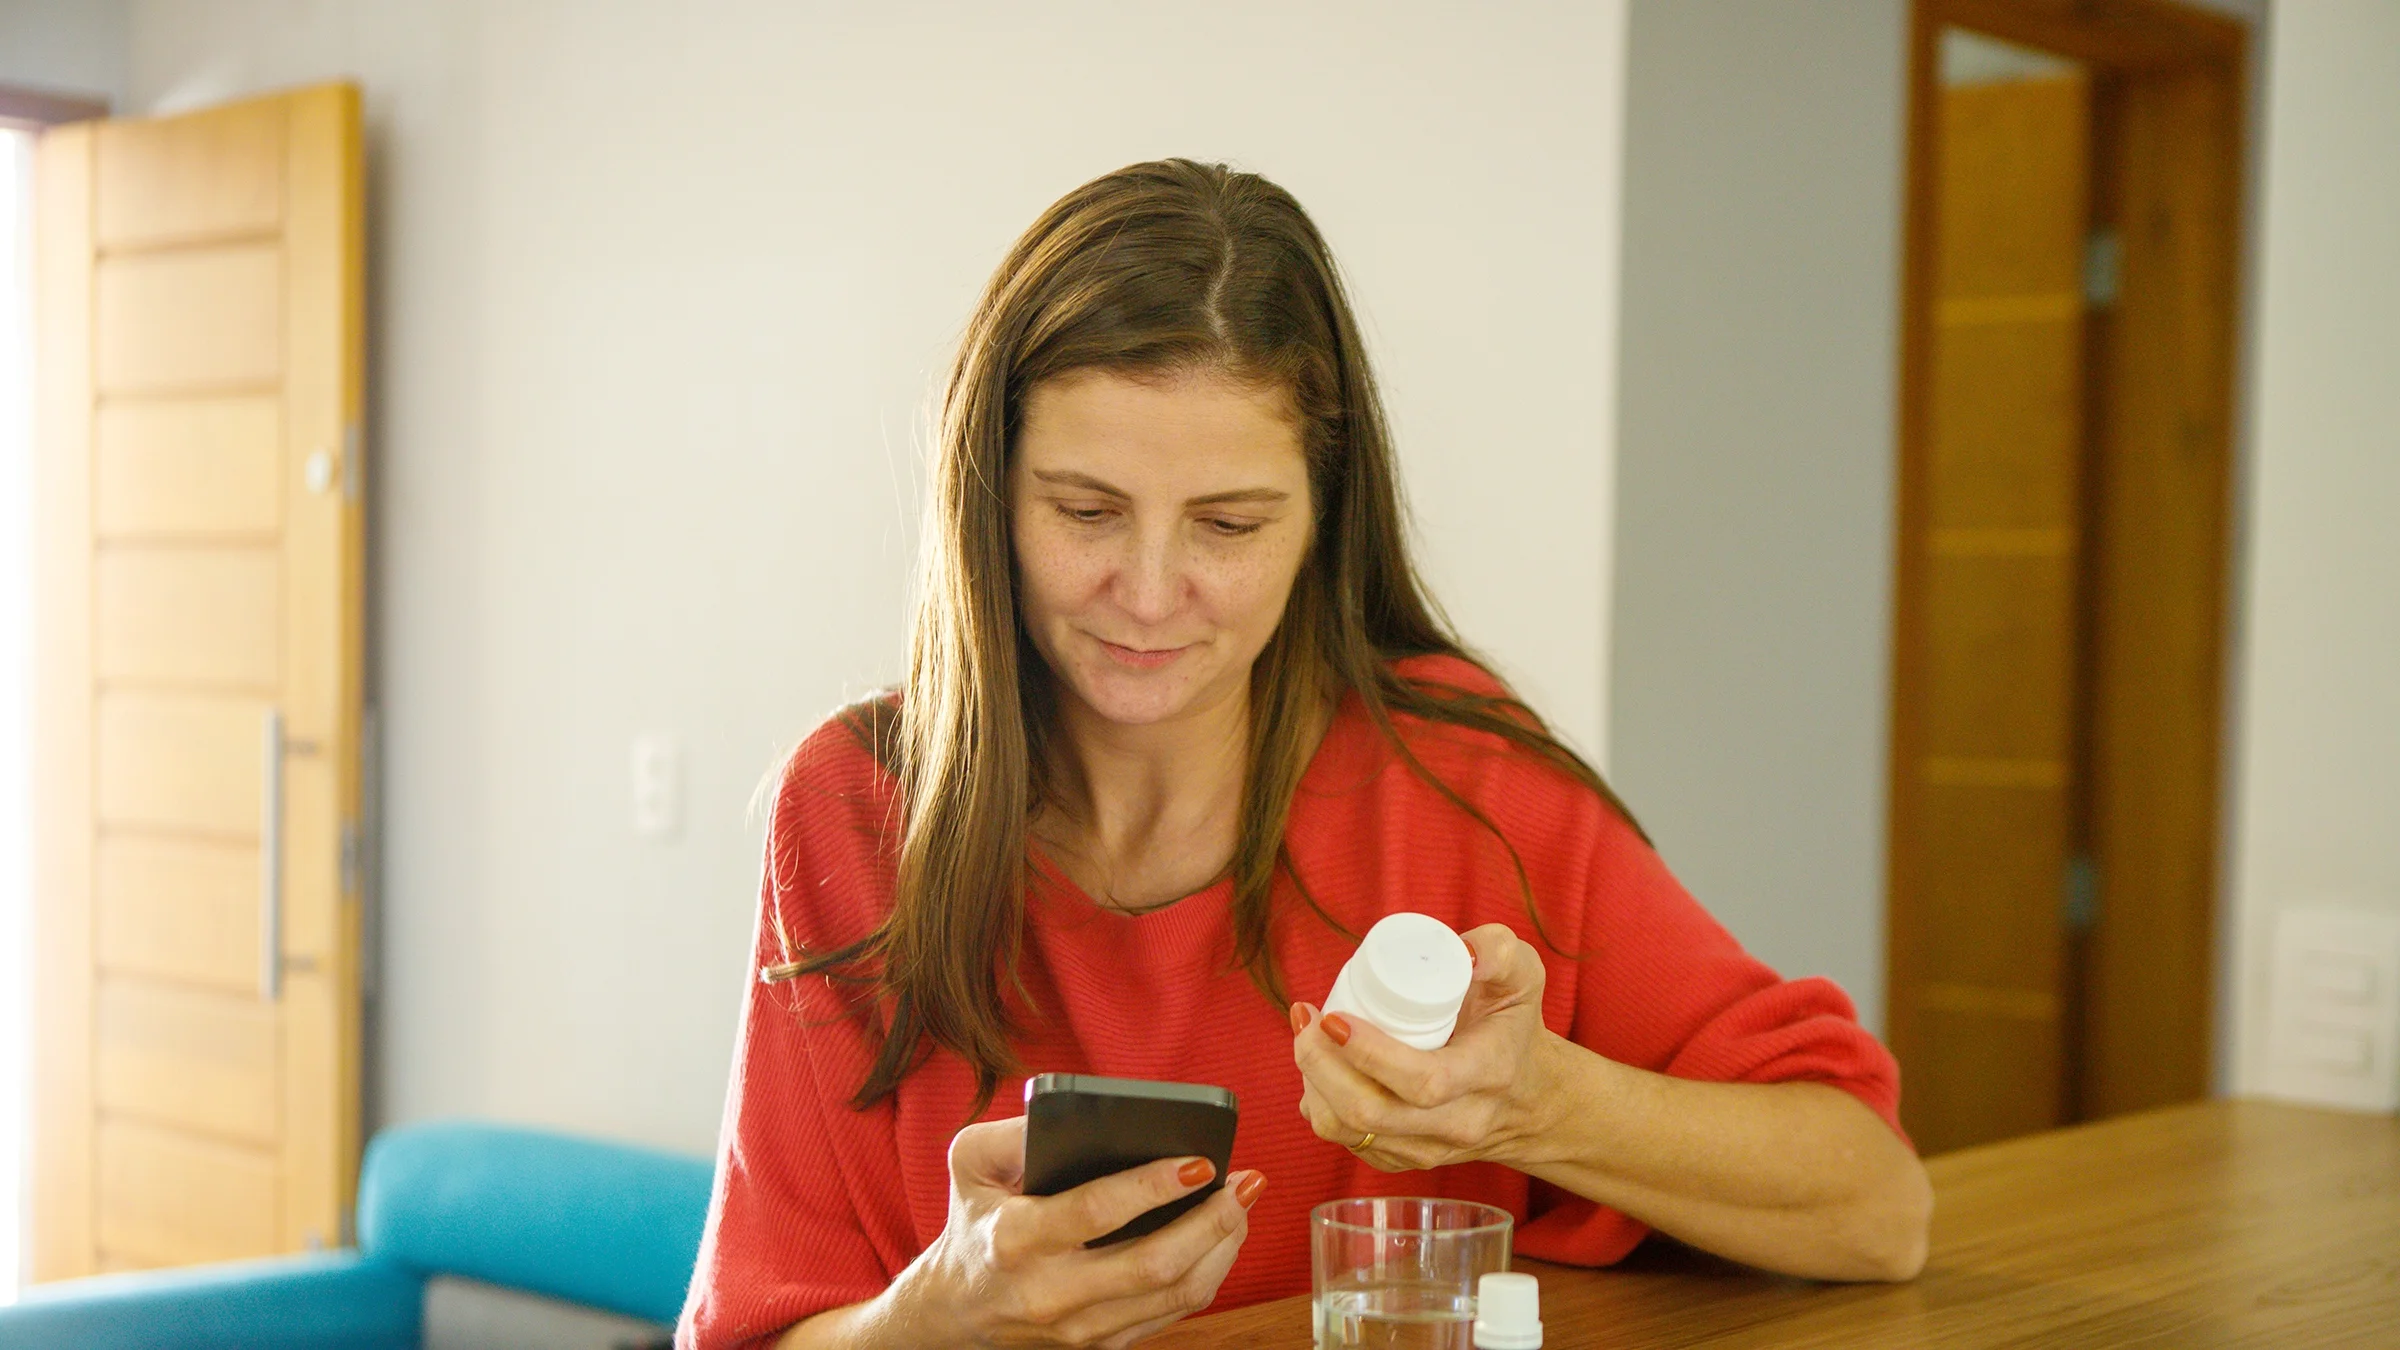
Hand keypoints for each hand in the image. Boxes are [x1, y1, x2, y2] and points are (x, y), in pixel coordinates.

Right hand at [891, 1115, 1264, 1347]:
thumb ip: (1015, 1131)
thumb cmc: (975, 1221)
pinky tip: (1223, 1236)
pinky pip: (1172, 1313)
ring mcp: (1078, 1329)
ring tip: (1243, 1203)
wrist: (955, 1312)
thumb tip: (1083, 1115)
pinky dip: (1208, 1273)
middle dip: (1212, 1220)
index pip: (1095, 1212)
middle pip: (1153, 1264)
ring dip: (1222, 1246)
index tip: (1200, 1161)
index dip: (1153, 1186)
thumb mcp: (970, 1162)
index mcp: (1013, 1240)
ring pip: (1174, 1295)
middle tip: (1245, 1181)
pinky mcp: (1101, 1347)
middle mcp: (1049, 1292)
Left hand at [1291, 923, 1561, 1171]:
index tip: (1334, 1017)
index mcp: (1487, 1075)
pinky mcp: (1403, 1160)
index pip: (1423, 1081)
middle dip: (1321, 1065)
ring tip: (1306, 1036)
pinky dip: (1320, 1103)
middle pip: (1372, 1112)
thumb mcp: (1523, 978)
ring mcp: (1428, 1148)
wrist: (1528, 1099)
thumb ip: (1498, 950)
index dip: (1369, 1053)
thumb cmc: (1514, 1027)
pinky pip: (1346, 1140)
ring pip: (1349, 1131)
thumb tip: (1464, 952)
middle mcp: (1458, 1123)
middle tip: (1307, 1018)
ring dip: (1313, 1083)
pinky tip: (1319, 1065)